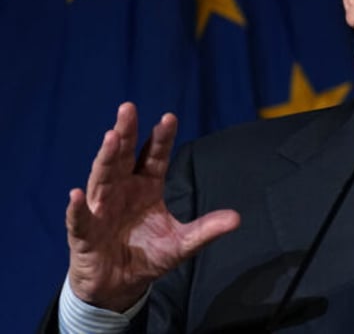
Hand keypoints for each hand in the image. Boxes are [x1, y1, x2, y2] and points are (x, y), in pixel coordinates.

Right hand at [65, 102, 240, 311]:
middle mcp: (122, 190)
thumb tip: (237, 218)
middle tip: (129, 108)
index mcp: (147, 187)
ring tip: (110, 138)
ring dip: (105, 158)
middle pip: (124, 157)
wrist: (120, 285)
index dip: (161, 139)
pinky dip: (77, 208)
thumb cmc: (148, 255)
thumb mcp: (182, 243)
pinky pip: (80, 220)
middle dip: (127, 133)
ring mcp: (101, 209)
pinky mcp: (84, 234)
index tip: (169, 117)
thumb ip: (205, 229)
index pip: (155, 157)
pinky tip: (75, 195)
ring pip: (102, 178)